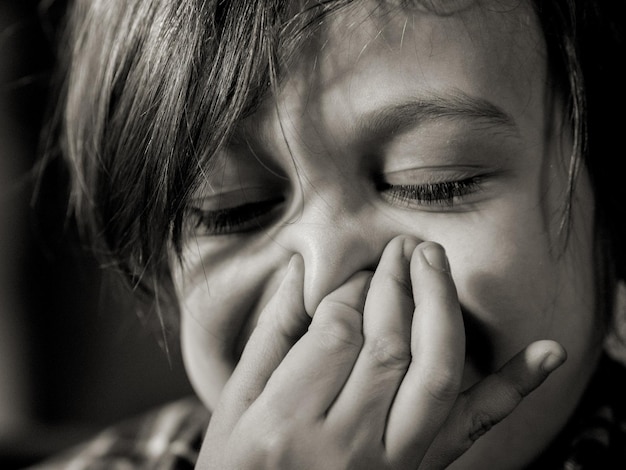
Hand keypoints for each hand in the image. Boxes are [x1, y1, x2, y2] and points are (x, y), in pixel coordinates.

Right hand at [196, 236, 565, 468]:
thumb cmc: (240, 467)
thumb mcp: (235, 405)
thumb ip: (271, 336)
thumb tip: (303, 269)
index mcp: (286, 422)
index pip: (337, 331)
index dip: (353, 289)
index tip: (360, 268)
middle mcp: (345, 444)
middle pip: (389, 344)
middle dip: (398, 285)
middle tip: (400, 248)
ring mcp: (392, 463)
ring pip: (435, 373)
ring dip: (442, 308)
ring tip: (434, 261)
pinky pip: (475, 428)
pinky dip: (513, 388)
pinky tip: (548, 352)